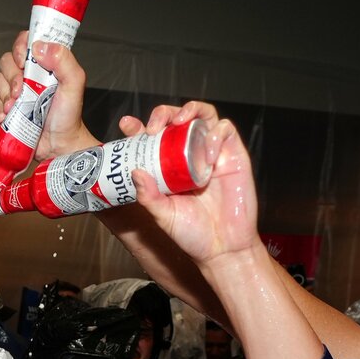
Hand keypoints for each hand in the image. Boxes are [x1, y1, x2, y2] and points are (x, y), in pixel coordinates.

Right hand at [0, 31, 98, 161]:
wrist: (59, 145)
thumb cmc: (69, 116)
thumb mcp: (74, 83)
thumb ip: (63, 60)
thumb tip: (40, 47)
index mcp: (45, 63)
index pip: (25, 41)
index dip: (20, 47)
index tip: (25, 61)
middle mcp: (30, 74)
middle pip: (7, 60)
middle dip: (12, 76)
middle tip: (22, 91)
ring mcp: (17, 90)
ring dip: (6, 94)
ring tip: (18, 107)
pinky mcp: (9, 106)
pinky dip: (0, 108)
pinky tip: (10, 116)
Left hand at [125, 104, 263, 275]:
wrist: (224, 249)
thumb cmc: (193, 234)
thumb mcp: (164, 216)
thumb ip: (149, 196)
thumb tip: (134, 172)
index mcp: (169, 167)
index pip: (152, 138)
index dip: (138, 127)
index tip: (126, 125)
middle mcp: (190, 155)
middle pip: (177, 119)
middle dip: (163, 113)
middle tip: (153, 126)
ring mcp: (212, 153)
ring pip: (202, 115)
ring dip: (189, 110)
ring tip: (177, 122)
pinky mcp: (233, 155)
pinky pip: (225, 130)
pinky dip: (215, 132)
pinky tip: (208, 151)